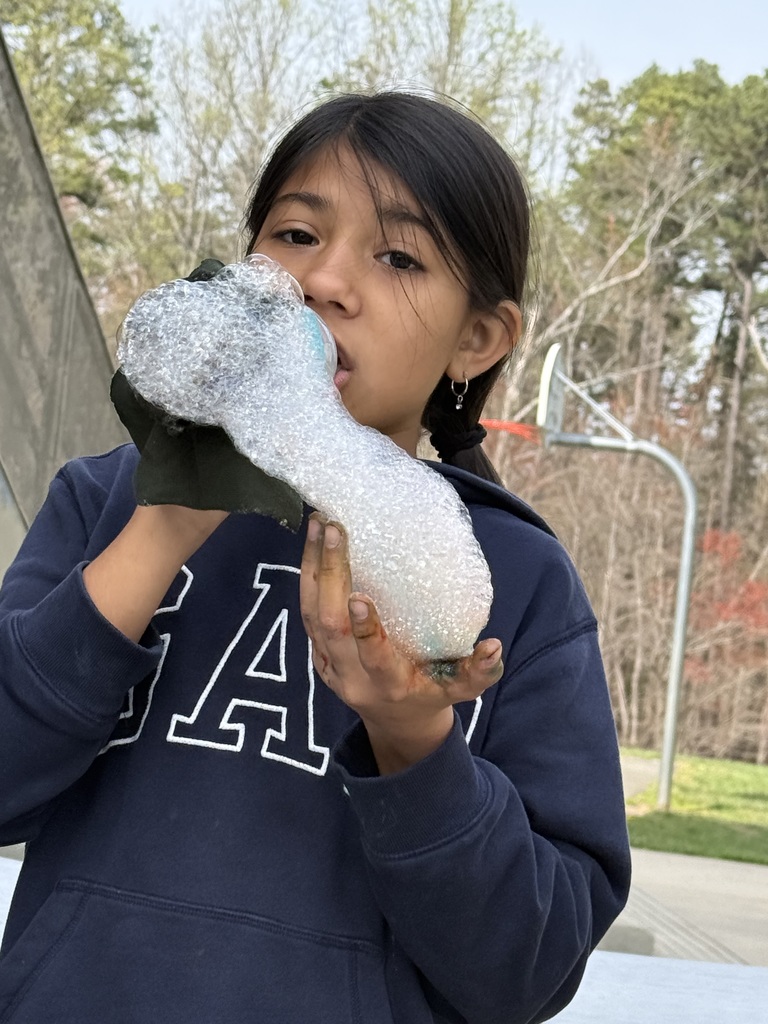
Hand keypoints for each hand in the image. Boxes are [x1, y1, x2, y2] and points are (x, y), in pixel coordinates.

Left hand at [300, 513, 503, 773]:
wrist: (394, 721)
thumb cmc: (432, 694)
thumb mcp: (460, 691)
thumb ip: (479, 672)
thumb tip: (495, 645)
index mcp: (388, 684)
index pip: (372, 658)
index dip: (365, 630)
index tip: (360, 597)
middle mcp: (352, 676)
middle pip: (330, 626)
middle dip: (331, 576)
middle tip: (335, 530)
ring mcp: (328, 664)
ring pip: (311, 614)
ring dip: (313, 566)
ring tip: (319, 523)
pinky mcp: (317, 651)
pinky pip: (306, 611)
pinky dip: (308, 574)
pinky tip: (314, 541)